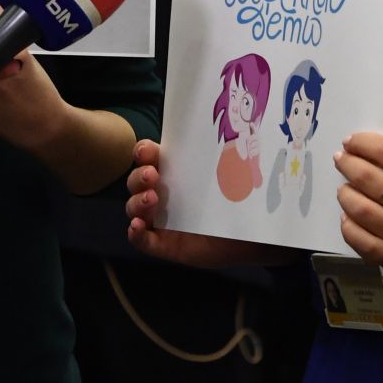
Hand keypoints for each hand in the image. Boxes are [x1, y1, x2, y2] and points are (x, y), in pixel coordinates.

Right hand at [125, 140, 282, 266]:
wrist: (248, 237)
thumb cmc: (236, 201)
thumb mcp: (231, 176)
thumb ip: (225, 158)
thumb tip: (235, 138)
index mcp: (172, 172)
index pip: (147, 156)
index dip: (143, 152)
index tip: (147, 152)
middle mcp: (160, 193)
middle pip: (135, 182)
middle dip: (139, 177)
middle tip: (152, 175)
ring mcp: (159, 220)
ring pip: (134, 209)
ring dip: (137, 202)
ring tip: (151, 199)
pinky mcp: (164, 244)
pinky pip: (142, 240)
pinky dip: (136, 233)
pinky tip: (137, 227)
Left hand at [334, 132, 382, 287]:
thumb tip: (363, 153)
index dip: (363, 142)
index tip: (350, 142)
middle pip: (366, 178)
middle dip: (347, 163)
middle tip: (341, 159)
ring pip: (357, 208)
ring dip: (345, 193)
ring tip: (346, 189)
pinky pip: (356, 238)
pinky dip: (347, 224)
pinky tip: (349, 217)